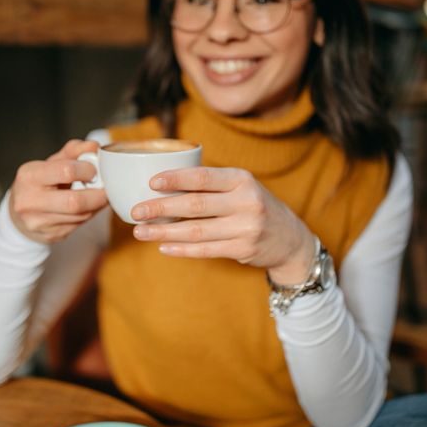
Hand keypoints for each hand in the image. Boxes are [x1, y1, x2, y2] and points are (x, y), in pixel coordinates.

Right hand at [9, 139, 107, 243]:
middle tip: (105, 187)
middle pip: (75, 202)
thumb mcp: (49, 164)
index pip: (66, 171)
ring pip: (81, 216)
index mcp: (29, 176)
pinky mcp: (51, 235)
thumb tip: (93, 146)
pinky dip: (91, 214)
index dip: (87, 169)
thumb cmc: (38, 185)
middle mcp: (30, 201)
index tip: (94, 169)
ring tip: (99, 194)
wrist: (18, 216)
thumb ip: (72, 153)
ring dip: (97, 204)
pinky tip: (90, 206)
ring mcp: (39, 222)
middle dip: (97, 194)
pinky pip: (80, 224)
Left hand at [130, 167, 316, 284]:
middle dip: (161, 208)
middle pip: (195, 205)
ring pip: (196, 231)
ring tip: (141, 232)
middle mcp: (246, 201)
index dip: (175, 179)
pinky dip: (181, 249)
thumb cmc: (254, 206)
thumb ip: (212, 185)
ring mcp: (246, 227)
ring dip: (164, 232)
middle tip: (136, 211)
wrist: (290, 238)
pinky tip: (163, 247)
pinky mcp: (243, 249)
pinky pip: (205, 250)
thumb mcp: (242, 187)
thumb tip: (163, 184)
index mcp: (242, 179)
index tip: (151, 182)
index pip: (203, 177)